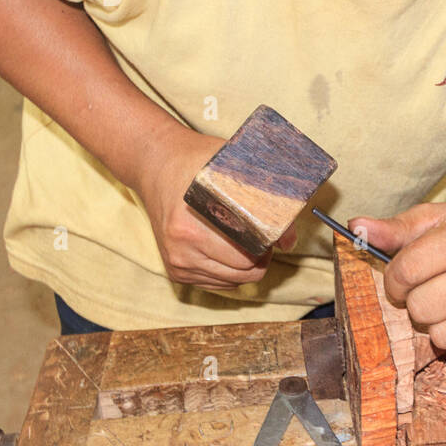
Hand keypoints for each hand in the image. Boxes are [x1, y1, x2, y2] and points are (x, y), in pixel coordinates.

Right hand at [132, 124, 271, 289]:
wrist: (155, 164)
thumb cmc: (198, 162)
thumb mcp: (234, 169)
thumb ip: (267, 201)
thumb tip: (290, 241)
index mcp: (191, 227)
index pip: (246, 256)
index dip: (267, 245)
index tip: (271, 233)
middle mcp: (181, 249)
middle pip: (242, 272)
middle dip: (260, 257)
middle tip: (262, 237)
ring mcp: (176, 262)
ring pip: (232, 282)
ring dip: (246, 266)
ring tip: (246, 240)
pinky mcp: (175, 270)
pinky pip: (218, 283)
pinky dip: (231, 271)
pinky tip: (230, 248)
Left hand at [350, 202, 445, 366]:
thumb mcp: (440, 217)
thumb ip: (397, 227)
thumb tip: (355, 227)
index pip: (405, 272)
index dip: (395, 279)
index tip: (406, 276)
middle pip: (420, 309)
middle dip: (419, 301)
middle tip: (437, 287)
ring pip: (441, 337)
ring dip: (440, 324)